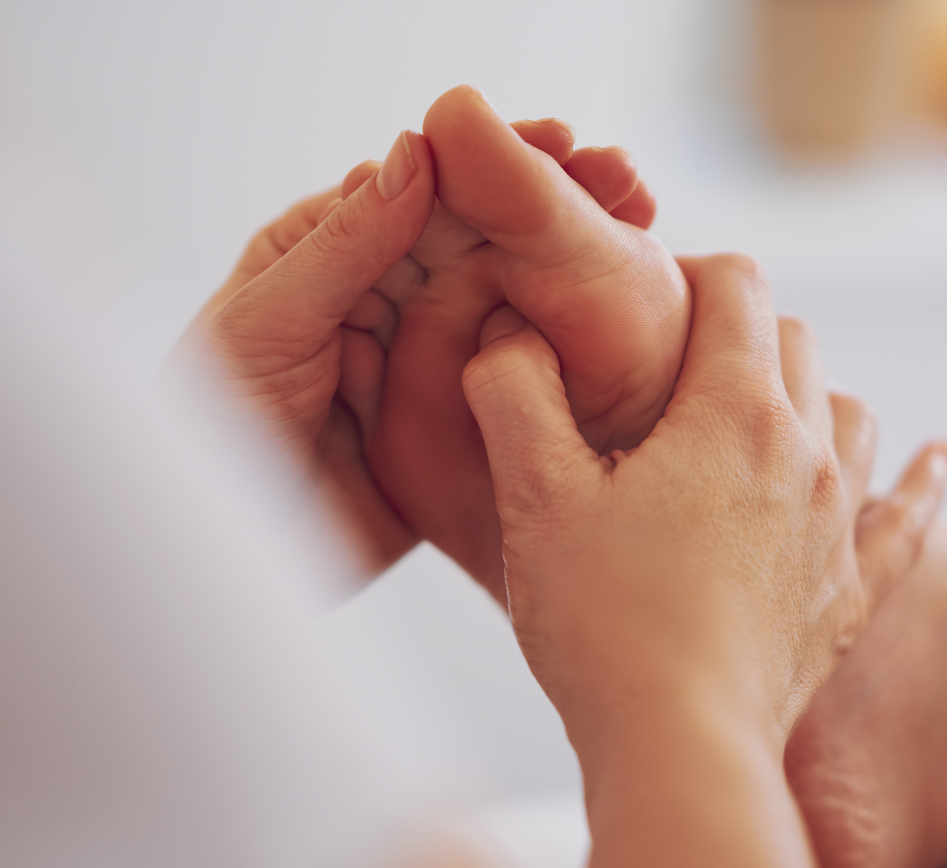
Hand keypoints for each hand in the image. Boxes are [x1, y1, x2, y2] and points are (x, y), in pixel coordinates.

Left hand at [183, 113, 654, 586]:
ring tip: (642, 239)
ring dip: (569, 273)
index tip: (562, 144)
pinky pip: (507, 382)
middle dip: (552, 206)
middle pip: (480, 239)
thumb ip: (344, 244)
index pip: (425, 192)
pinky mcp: (450, 424)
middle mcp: (385, 300)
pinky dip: (556, 358)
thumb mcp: (269, 320)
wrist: (223, 548)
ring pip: (504, 304)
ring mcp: (424, 362)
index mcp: (331, 254)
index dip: (494, 163)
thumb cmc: (210, 427)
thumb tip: (417, 155)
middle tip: (625, 184)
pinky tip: (614, 336)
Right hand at [461, 253, 946, 867]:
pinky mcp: (848, 591)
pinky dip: (921, 479)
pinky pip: (908, 517)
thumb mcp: (535, 497)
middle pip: (795, 339)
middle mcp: (804, 453)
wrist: (679, 747)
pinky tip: (940, 457)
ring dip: (807, 389)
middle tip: (672, 357)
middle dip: (737, 327)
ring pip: (849, 410)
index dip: (688, 269)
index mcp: (732, 413)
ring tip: (757, 403)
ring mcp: (837, 523)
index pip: (738, 284)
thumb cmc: (602, 623)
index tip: (644, 297)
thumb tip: (511, 332)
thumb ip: (515, 392)